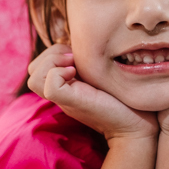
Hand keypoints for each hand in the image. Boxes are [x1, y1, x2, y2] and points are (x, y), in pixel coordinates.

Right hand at [27, 43, 158, 143]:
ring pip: (34, 79)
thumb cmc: (124, 99)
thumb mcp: (101, 75)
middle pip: (33, 70)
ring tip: (73, 64)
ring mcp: (65, 99)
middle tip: (73, 57)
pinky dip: (59, 73)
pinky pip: (50, 86)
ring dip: (51, 62)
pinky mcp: (73, 103)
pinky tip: (76, 72)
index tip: (76, 53)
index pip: (40, 65)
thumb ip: (89, 63)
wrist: (136, 126)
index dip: (54, 51)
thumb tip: (82, 42)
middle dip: (50, 54)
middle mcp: (62, 93)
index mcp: (66, 86)